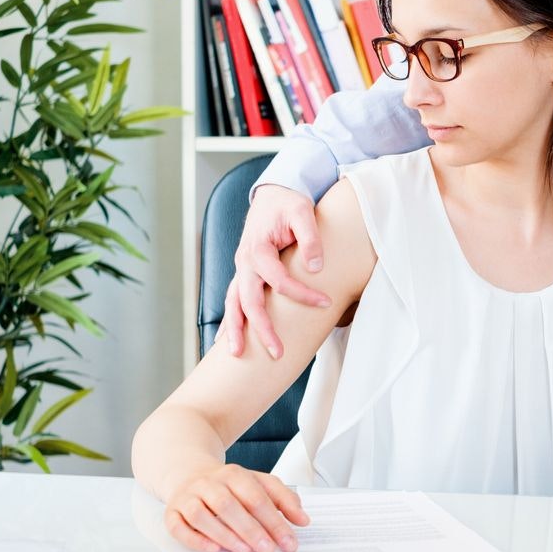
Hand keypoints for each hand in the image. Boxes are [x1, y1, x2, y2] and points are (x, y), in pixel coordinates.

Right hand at [164, 464, 309, 551]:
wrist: (189, 473)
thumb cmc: (229, 485)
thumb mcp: (258, 483)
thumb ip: (283, 499)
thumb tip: (303, 520)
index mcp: (234, 474)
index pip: (257, 497)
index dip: (275, 521)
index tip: (289, 542)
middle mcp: (209, 483)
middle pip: (230, 505)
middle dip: (252, 530)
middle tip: (268, 550)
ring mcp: (188, 497)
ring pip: (203, 516)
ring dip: (225, 535)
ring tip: (244, 551)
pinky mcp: (171, 512)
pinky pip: (179, 527)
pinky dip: (196, 539)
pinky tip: (213, 549)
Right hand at [220, 184, 331, 358]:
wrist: (271, 196)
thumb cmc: (287, 204)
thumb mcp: (302, 211)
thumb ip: (310, 237)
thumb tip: (315, 268)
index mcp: (257, 249)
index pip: (278, 281)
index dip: (302, 294)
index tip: (326, 302)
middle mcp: (244, 262)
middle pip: (249, 302)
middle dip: (262, 329)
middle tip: (277, 353)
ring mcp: (241, 270)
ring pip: (233, 304)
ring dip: (235, 330)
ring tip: (237, 355)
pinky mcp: (244, 274)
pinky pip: (233, 300)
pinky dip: (229, 320)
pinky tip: (226, 340)